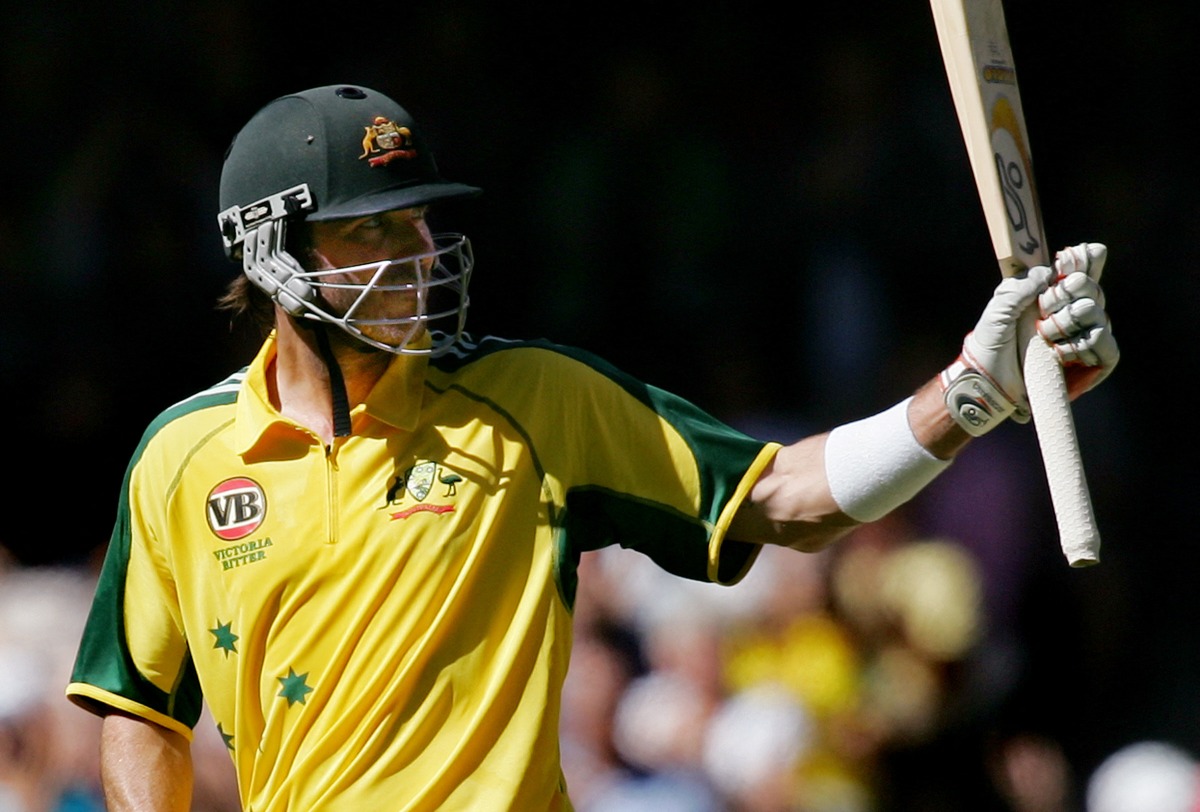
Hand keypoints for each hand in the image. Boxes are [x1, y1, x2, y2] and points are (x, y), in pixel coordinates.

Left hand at [941, 242, 1117, 435]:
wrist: (990, 381)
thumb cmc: (993, 345)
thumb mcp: (999, 309)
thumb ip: (1020, 286)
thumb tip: (1048, 273)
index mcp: (1053, 296)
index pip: (1081, 269)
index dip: (1081, 260)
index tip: (1064, 260)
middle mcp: (1074, 312)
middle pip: (1091, 287)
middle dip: (1064, 292)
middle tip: (1043, 307)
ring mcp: (1087, 335)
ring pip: (1097, 311)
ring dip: (1067, 321)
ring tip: (1044, 335)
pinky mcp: (1095, 361)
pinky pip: (1106, 343)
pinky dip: (1083, 343)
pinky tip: (1060, 352)